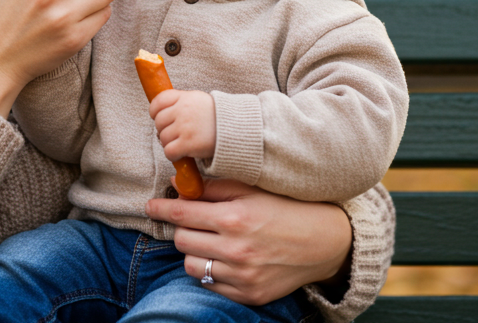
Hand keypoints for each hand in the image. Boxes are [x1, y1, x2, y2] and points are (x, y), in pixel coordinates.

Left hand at [146, 179, 352, 305]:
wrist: (325, 243)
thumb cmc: (287, 208)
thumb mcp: (253, 188)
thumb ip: (214, 186)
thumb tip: (177, 183)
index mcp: (235, 217)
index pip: (181, 214)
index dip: (161, 209)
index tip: (152, 206)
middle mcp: (236, 249)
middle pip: (182, 240)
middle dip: (181, 228)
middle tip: (191, 221)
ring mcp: (242, 276)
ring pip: (191, 265)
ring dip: (194, 252)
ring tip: (210, 241)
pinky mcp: (249, 295)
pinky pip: (210, 285)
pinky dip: (211, 271)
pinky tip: (225, 258)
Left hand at [150, 89, 215, 160]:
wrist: (238, 129)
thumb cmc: (218, 116)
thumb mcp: (199, 100)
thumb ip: (181, 102)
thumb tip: (161, 110)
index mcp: (185, 97)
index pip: (158, 101)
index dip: (155, 111)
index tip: (159, 117)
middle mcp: (183, 110)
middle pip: (159, 122)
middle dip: (164, 130)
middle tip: (175, 135)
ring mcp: (185, 127)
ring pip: (163, 138)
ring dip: (169, 144)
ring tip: (181, 144)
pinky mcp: (188, 143)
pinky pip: (169, 151)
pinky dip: (173, 155)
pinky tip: (181, 154)